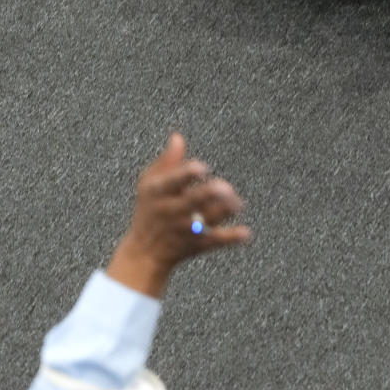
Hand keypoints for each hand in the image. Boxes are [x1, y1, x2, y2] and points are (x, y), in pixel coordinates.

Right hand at [106, 134, 249, 298]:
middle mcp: (171, 210)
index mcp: (158, 192)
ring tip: (237, 203)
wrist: (144, 252)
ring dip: (224, 211)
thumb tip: (178, 137)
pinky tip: (245, 233)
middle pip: (192, 201)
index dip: (187, 174)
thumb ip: (166, 161)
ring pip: (207, 220)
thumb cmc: (148, 209)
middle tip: (226, 188)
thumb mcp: (148, 183)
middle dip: (209, 195)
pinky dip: (231, 238)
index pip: (172, 181)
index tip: (202, 167)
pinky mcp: (197, 244)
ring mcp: (185, 229)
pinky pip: (215, 241)